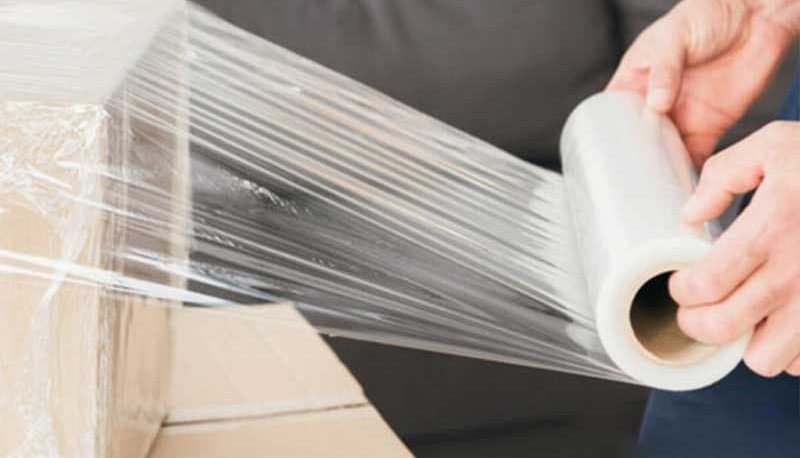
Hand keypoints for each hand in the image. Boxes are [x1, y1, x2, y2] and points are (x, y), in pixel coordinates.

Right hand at [607, 0, 796, 166]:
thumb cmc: (708, 13)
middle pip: (637, 140)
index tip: (601, 154)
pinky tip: (682, 183)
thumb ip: (664, 69)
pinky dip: (689, 173)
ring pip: (664, 153)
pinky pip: (695, 156)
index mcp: (636, 80)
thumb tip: (656, 103)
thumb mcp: (674, 35)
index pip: (613, 114)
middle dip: (632, 160)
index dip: (606, 135)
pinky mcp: (710, 127)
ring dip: (659, 170)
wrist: (758, 16)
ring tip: (651, 188)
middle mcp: (656, 103)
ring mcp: (682, 116)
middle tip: (627, 179)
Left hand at [669, 121, 799, 376]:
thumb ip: (724, 175)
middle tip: (699, 309)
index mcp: (774, 227)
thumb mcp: (777, 145)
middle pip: (722, 328)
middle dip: (698, 322)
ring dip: (749, 342)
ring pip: (765, 360)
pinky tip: (789, 321)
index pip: (705, 284)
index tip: (682, 284)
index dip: (682, 291)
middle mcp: (799, 272)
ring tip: (750, 316)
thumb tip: (691, 214)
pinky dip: (793, 352)